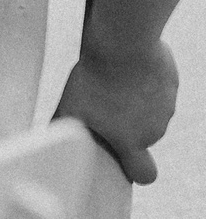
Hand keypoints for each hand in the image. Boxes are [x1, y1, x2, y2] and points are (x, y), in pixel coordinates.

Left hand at [55, 41, 177, 182]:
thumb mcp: (70, 105)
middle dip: (125, 127)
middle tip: (103, 106)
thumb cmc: (95, 78)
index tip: (122, 159)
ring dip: (135, 103)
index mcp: (133, 142)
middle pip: (141, 138)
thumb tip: (47, 136)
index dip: (134, 170)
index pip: (145, 174)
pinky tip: (127, 67)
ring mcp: (166, 107)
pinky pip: (158, 89)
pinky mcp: (171, 85)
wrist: (124, 44)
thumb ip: (62, 126)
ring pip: (150, 113)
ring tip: (113, 83)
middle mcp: (154, 130)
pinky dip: (145, 83)